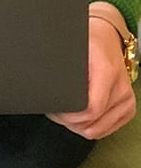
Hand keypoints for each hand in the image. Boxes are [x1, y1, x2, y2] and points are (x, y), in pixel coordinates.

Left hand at [48, 4, 136, 138]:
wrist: (106, 37)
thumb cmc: (87, 39)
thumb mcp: (69, 45)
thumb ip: (59, 64)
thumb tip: (40, 78)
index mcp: (106, 72)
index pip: (89, 110)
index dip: (66, 115)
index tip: (52, 107)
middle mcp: (121, 89)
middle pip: (91, 124)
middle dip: (67, 120)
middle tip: (54, 107)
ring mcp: (126, 100)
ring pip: (97, 131)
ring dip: (77, 125)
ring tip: (65, 108)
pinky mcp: (127, 108)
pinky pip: (104, 129)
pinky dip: (89, 125)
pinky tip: (77, 112)